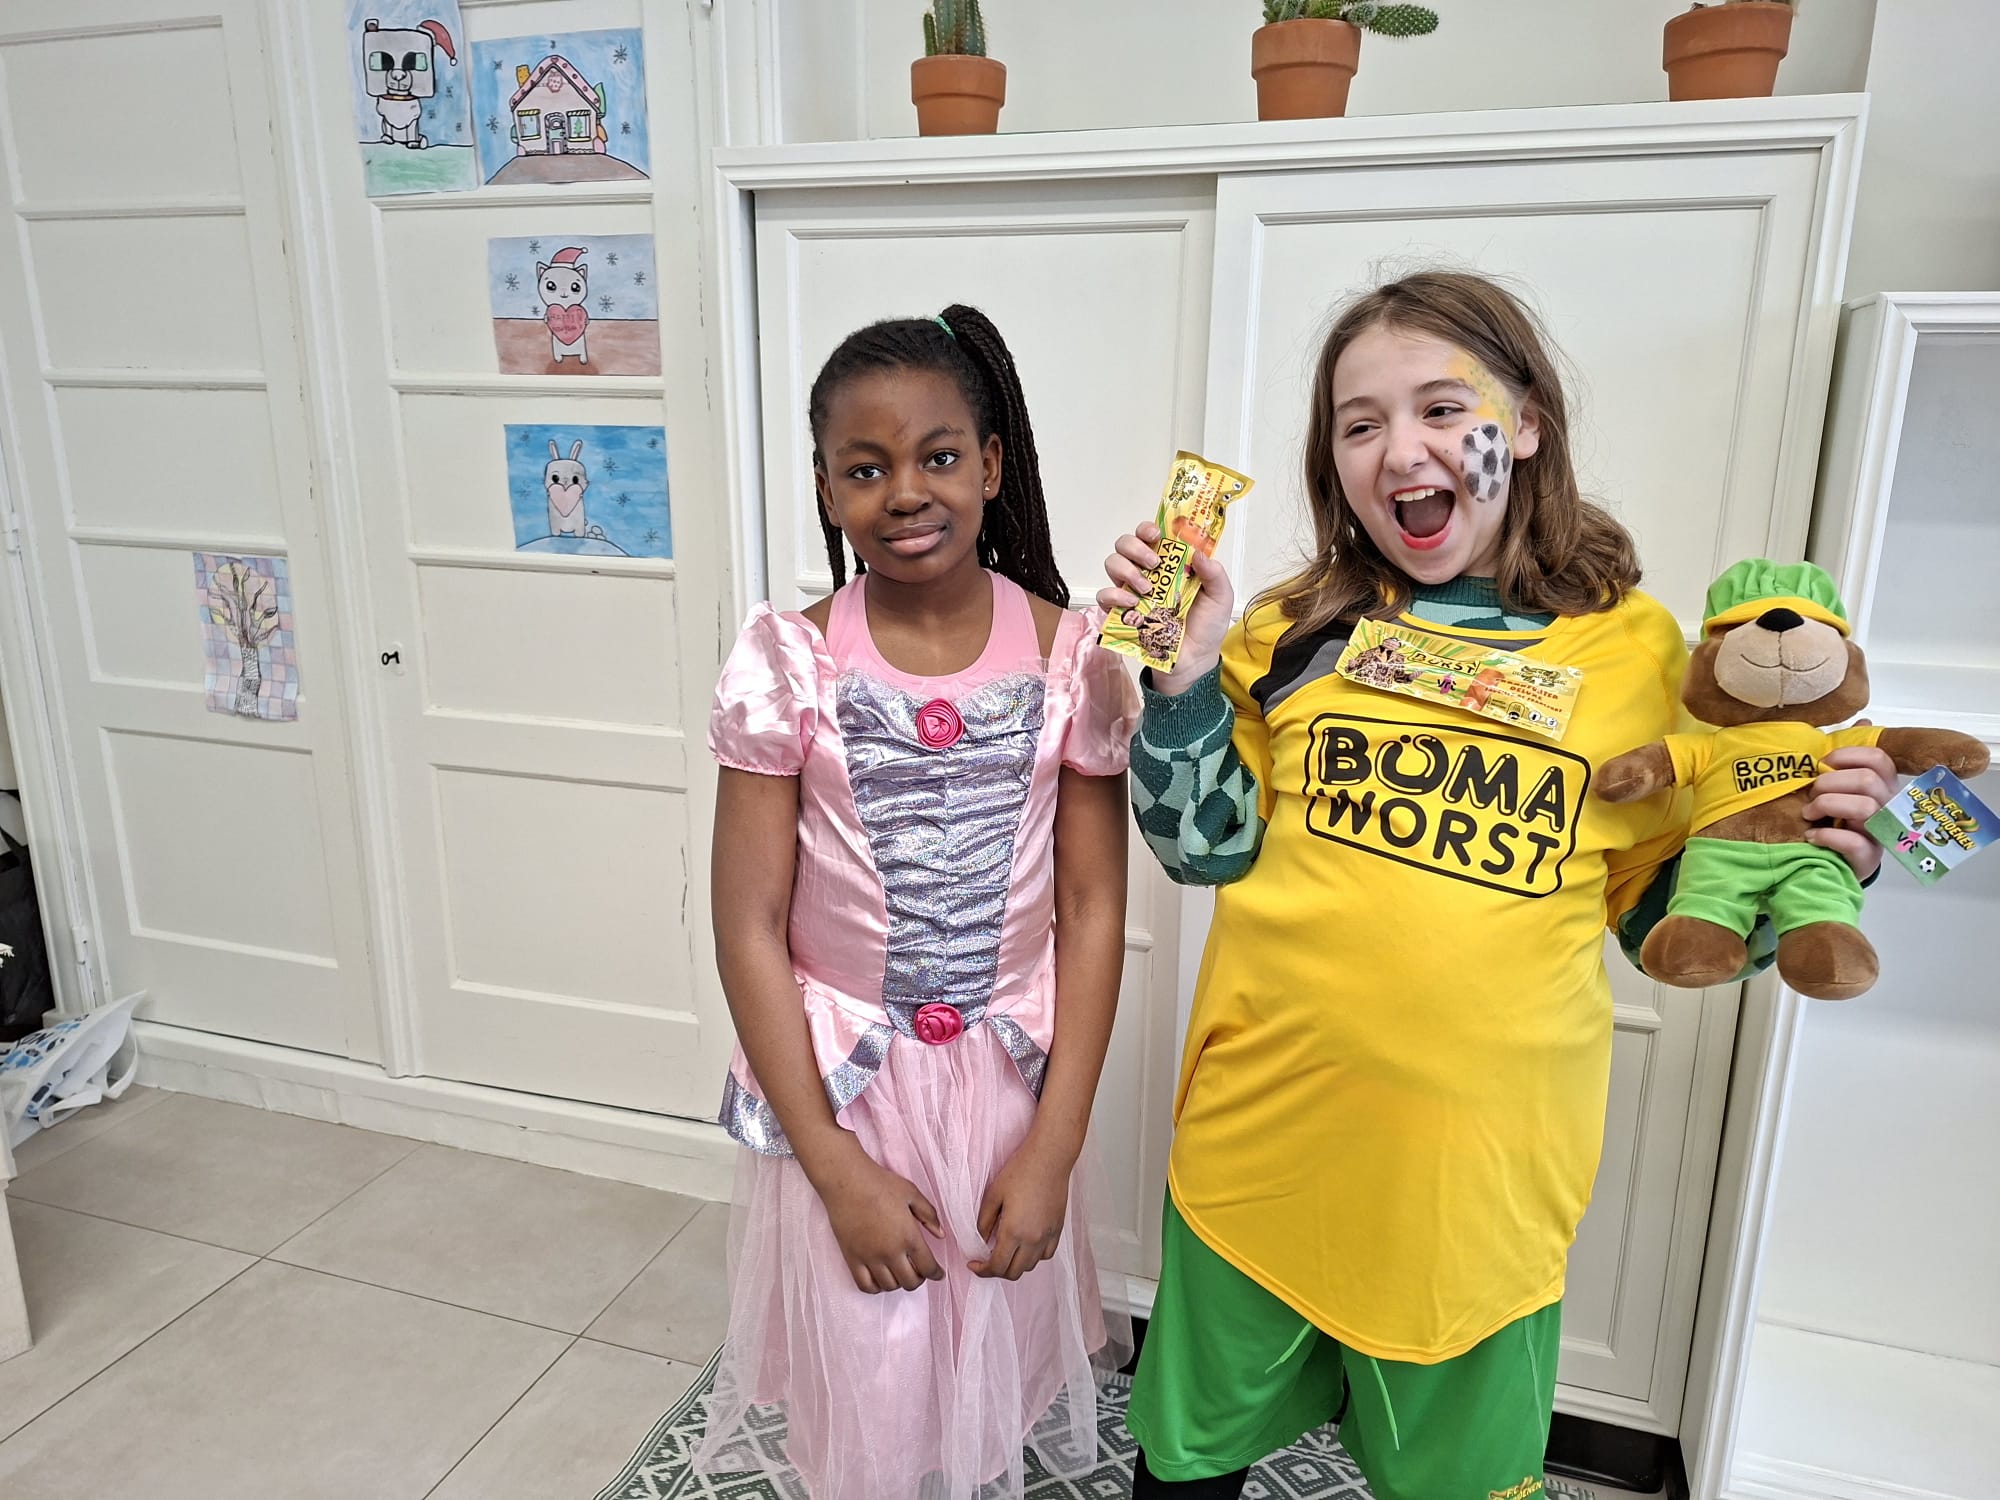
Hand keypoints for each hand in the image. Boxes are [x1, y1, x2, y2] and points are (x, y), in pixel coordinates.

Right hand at [814, 1150, 945, 1293]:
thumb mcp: (911, 1194)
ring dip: (898, 1283)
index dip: (936, 1274)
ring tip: (899, 1272)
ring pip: (889, 1286)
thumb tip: (940, 1234)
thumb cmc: (880, 1184)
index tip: (938, 1274)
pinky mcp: (852, 1258)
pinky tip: (879, 1278)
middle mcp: (890, 1252)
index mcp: (909, 1236)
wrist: (847, 1181)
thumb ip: (929, 1215)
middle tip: (919, 1271)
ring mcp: (870, 1258)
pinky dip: (876, 1287)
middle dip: (918, 1280)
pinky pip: (865, 1285)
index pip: (928, 1267)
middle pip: (909, 1282)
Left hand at [969, 1136, 1071, 1279]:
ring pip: (1030, 1266)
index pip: (997, 1266)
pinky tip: (1025, 1245)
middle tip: (986, 1260)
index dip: (982, 1270)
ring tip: (1005, 1251)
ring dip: (1015, 1264)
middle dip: (997, 1270)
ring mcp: (1047, 1236)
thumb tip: (981, 1241)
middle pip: (1013, 1272)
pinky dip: (1033, 1257)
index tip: (974, 1264)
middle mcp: (1032, 1239)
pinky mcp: (1057, 1230)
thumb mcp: (993, 1195)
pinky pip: (1045, 1255)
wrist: (1049, 1158)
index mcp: (1013, 1231)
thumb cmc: (1020, 1171)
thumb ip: (984, 1222)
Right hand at [1097, 522, 1235, 693]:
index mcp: (1170, 564)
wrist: (1195, 661)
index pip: (1150, 535)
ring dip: (1126, 570)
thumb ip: (1214, 573)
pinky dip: (1115, 596)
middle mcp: (1147, 573)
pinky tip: (1133, 605)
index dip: (1147, 528)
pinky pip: (1104, 596)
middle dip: (1135, 547)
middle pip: (1125, 544)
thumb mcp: (1220, 597)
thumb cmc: (1206, 627)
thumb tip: (1198, 553)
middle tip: (1153, 564)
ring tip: (1146, 589)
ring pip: (1112, 564)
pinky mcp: (1120, 613)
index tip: (1157, 535)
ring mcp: (1131, 592)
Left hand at [1805, 735, 1897, 882]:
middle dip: (1830, 783)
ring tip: (1808, 813)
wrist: (1839, 862)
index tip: (1823, 764)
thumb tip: (1863, 721)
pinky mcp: (1869, 857)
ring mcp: (1881, 833)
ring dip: (1827, 805)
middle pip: (1868, 781)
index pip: (1878, 759)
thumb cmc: (1841, 818)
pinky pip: (1853, 841)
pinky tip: (1811, 836)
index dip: (1848, 755)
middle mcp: (1888, 806)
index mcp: (1884, 784)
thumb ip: (1850, 758)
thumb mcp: (1844, 785)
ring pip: (1864, 807)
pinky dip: (1826, 836)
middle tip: (1811, 793)